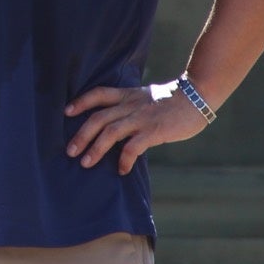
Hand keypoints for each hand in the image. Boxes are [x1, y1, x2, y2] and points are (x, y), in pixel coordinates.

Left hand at [63, 83, 208, 174]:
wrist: (197, 97)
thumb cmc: (173, 101)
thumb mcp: (146, 97)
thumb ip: (131, 107)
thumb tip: (117, 125)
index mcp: (128, 95)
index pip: (99, 94)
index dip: (81, 102)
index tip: (67, 111)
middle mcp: (131, 105)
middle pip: (99, 118)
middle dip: (82, 134)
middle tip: (70, 150)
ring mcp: (141, 118)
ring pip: (111, 131)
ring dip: (96, 148)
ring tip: (86, 163)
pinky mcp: (154, 131)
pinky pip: (133, 146)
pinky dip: (124, 159)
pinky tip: (121, 170)